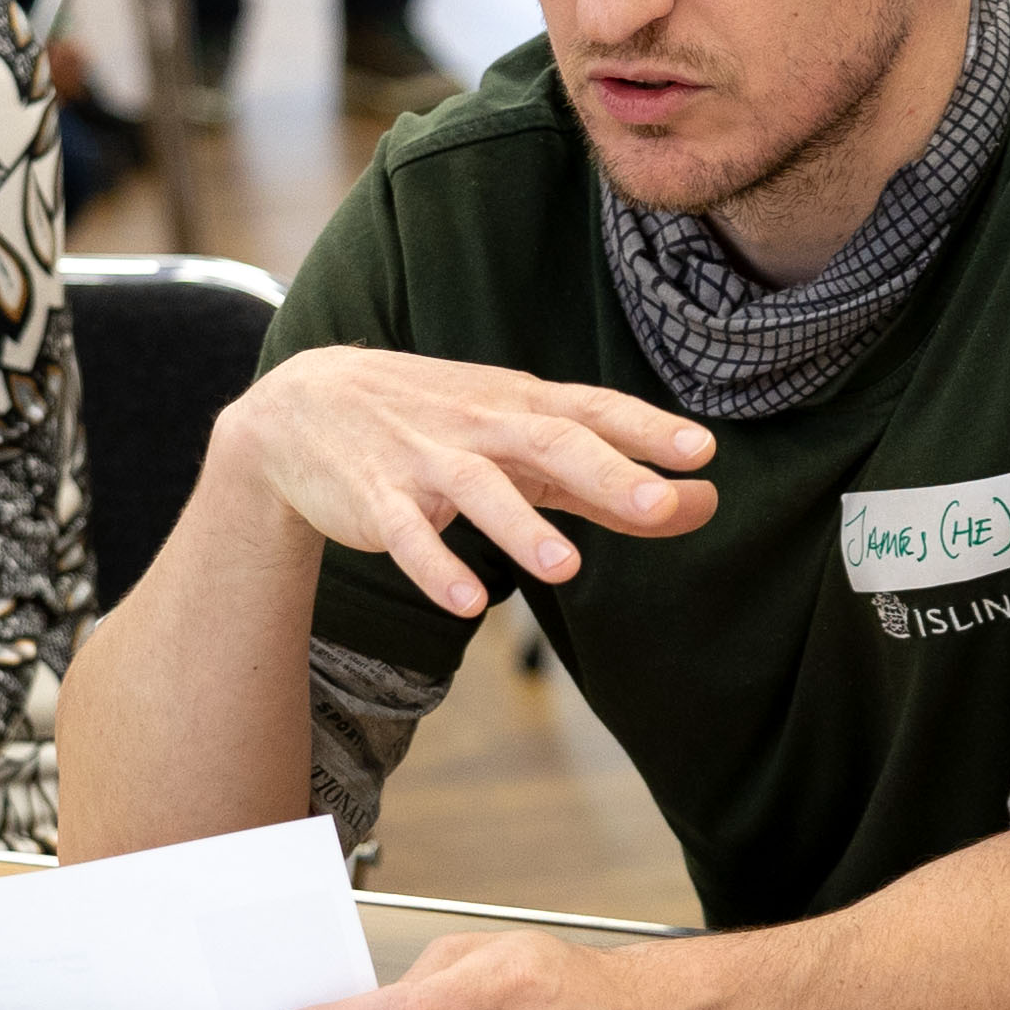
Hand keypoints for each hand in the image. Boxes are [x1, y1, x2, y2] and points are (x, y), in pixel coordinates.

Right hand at [217, 345, 720, 615]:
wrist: (307, 405)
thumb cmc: (439, 424)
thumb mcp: (520, 441)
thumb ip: (602, 481)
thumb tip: (696, 503)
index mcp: (522, 406)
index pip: (594, 411)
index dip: (648, 429)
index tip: (703, 452)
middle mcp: (480, 426)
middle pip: (550, 443)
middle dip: (606, 471)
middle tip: (660, 501)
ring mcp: (426, 461)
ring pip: (480, 490)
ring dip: (522, 529)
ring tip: (567, 570)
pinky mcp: (378, 500)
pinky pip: (409, 535)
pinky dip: (437, 567)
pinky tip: (466, 604)